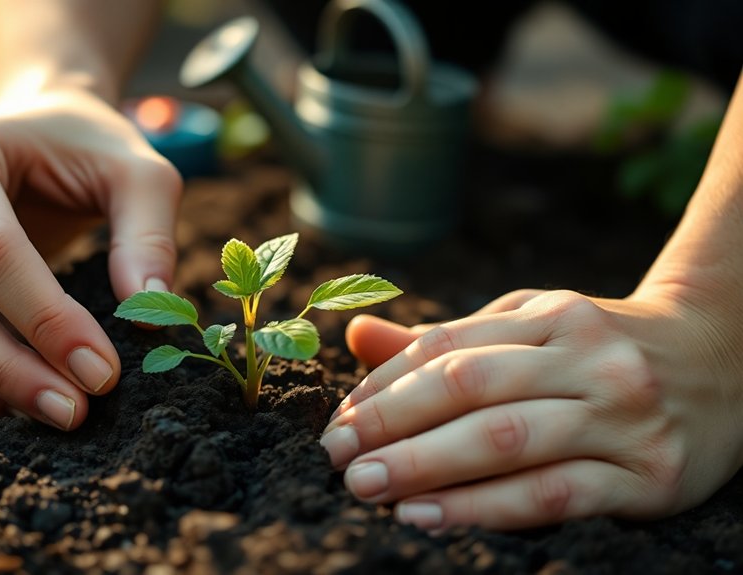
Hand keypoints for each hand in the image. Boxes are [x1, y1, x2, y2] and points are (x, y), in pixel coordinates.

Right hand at [0, 87, 181, 429]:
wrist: (38, 126)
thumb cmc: (86, 144)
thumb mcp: (134, 169)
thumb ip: (148, 233)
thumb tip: (147, 317)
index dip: (44, 318)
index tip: (102, 371)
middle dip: (9, 368)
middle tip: (77, 412)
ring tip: (62, 414)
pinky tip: (28, 404)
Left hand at [322, 287, 742, 529]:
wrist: (722, 365)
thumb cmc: (597, 351)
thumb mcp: (529, 328)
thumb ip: (445, 339)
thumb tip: (356, 336)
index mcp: (551, 315)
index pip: (447, 347)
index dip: (384, 386)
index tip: (339, 422)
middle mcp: (588, 358)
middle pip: (470, 387)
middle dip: (393, 425)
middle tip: (338, 458)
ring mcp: (622, 415)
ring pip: (507, 439)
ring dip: (427, 466)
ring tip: (368, 487)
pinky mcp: (648, 476)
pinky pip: (554, 494)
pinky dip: (485, 508)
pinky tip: (428, 515)